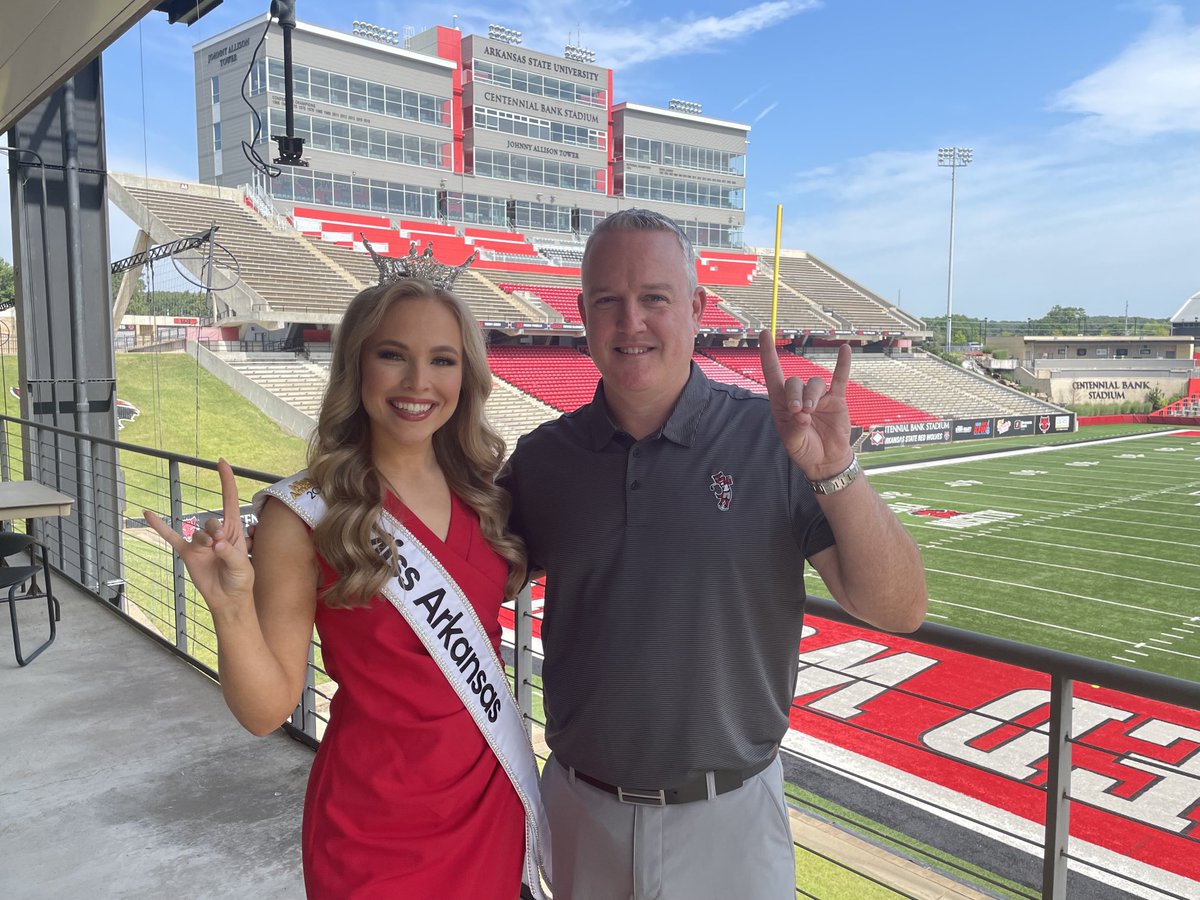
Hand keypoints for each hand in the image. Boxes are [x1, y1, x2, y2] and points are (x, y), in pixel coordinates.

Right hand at [144, 458, 254, 616]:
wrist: (227, 598)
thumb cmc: (240, 580)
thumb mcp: (243, 566)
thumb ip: (231, 554)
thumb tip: (217, 544)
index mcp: (233, 531)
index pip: (229, 500)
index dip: (227, 481)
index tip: (222, 462)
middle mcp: (216, 534)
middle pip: (212, 521)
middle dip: (215, 530)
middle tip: (221, 544)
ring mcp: (200, 543)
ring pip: (197, 533)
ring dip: (203, 541)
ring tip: (212, 553)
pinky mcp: (187, 553)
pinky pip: (171, 537)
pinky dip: (159, 526)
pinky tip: (147, 514)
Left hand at [759, 332, 853, 479]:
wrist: (826, 460)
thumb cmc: (804, 450)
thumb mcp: (793, 442)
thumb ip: (795, 428)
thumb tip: (803, 413)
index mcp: (781, 404)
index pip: (772, 373)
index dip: (768, 353)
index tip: (764, 333)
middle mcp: (798, 396)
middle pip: (794, 382)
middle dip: (795, 395)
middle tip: (799, 412)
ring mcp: (818, 396)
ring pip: (814, 383)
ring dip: (812, 395)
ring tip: (811, 412)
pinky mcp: (836, 399)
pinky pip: (839, 379)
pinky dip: (842, 364)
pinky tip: (844, 349)